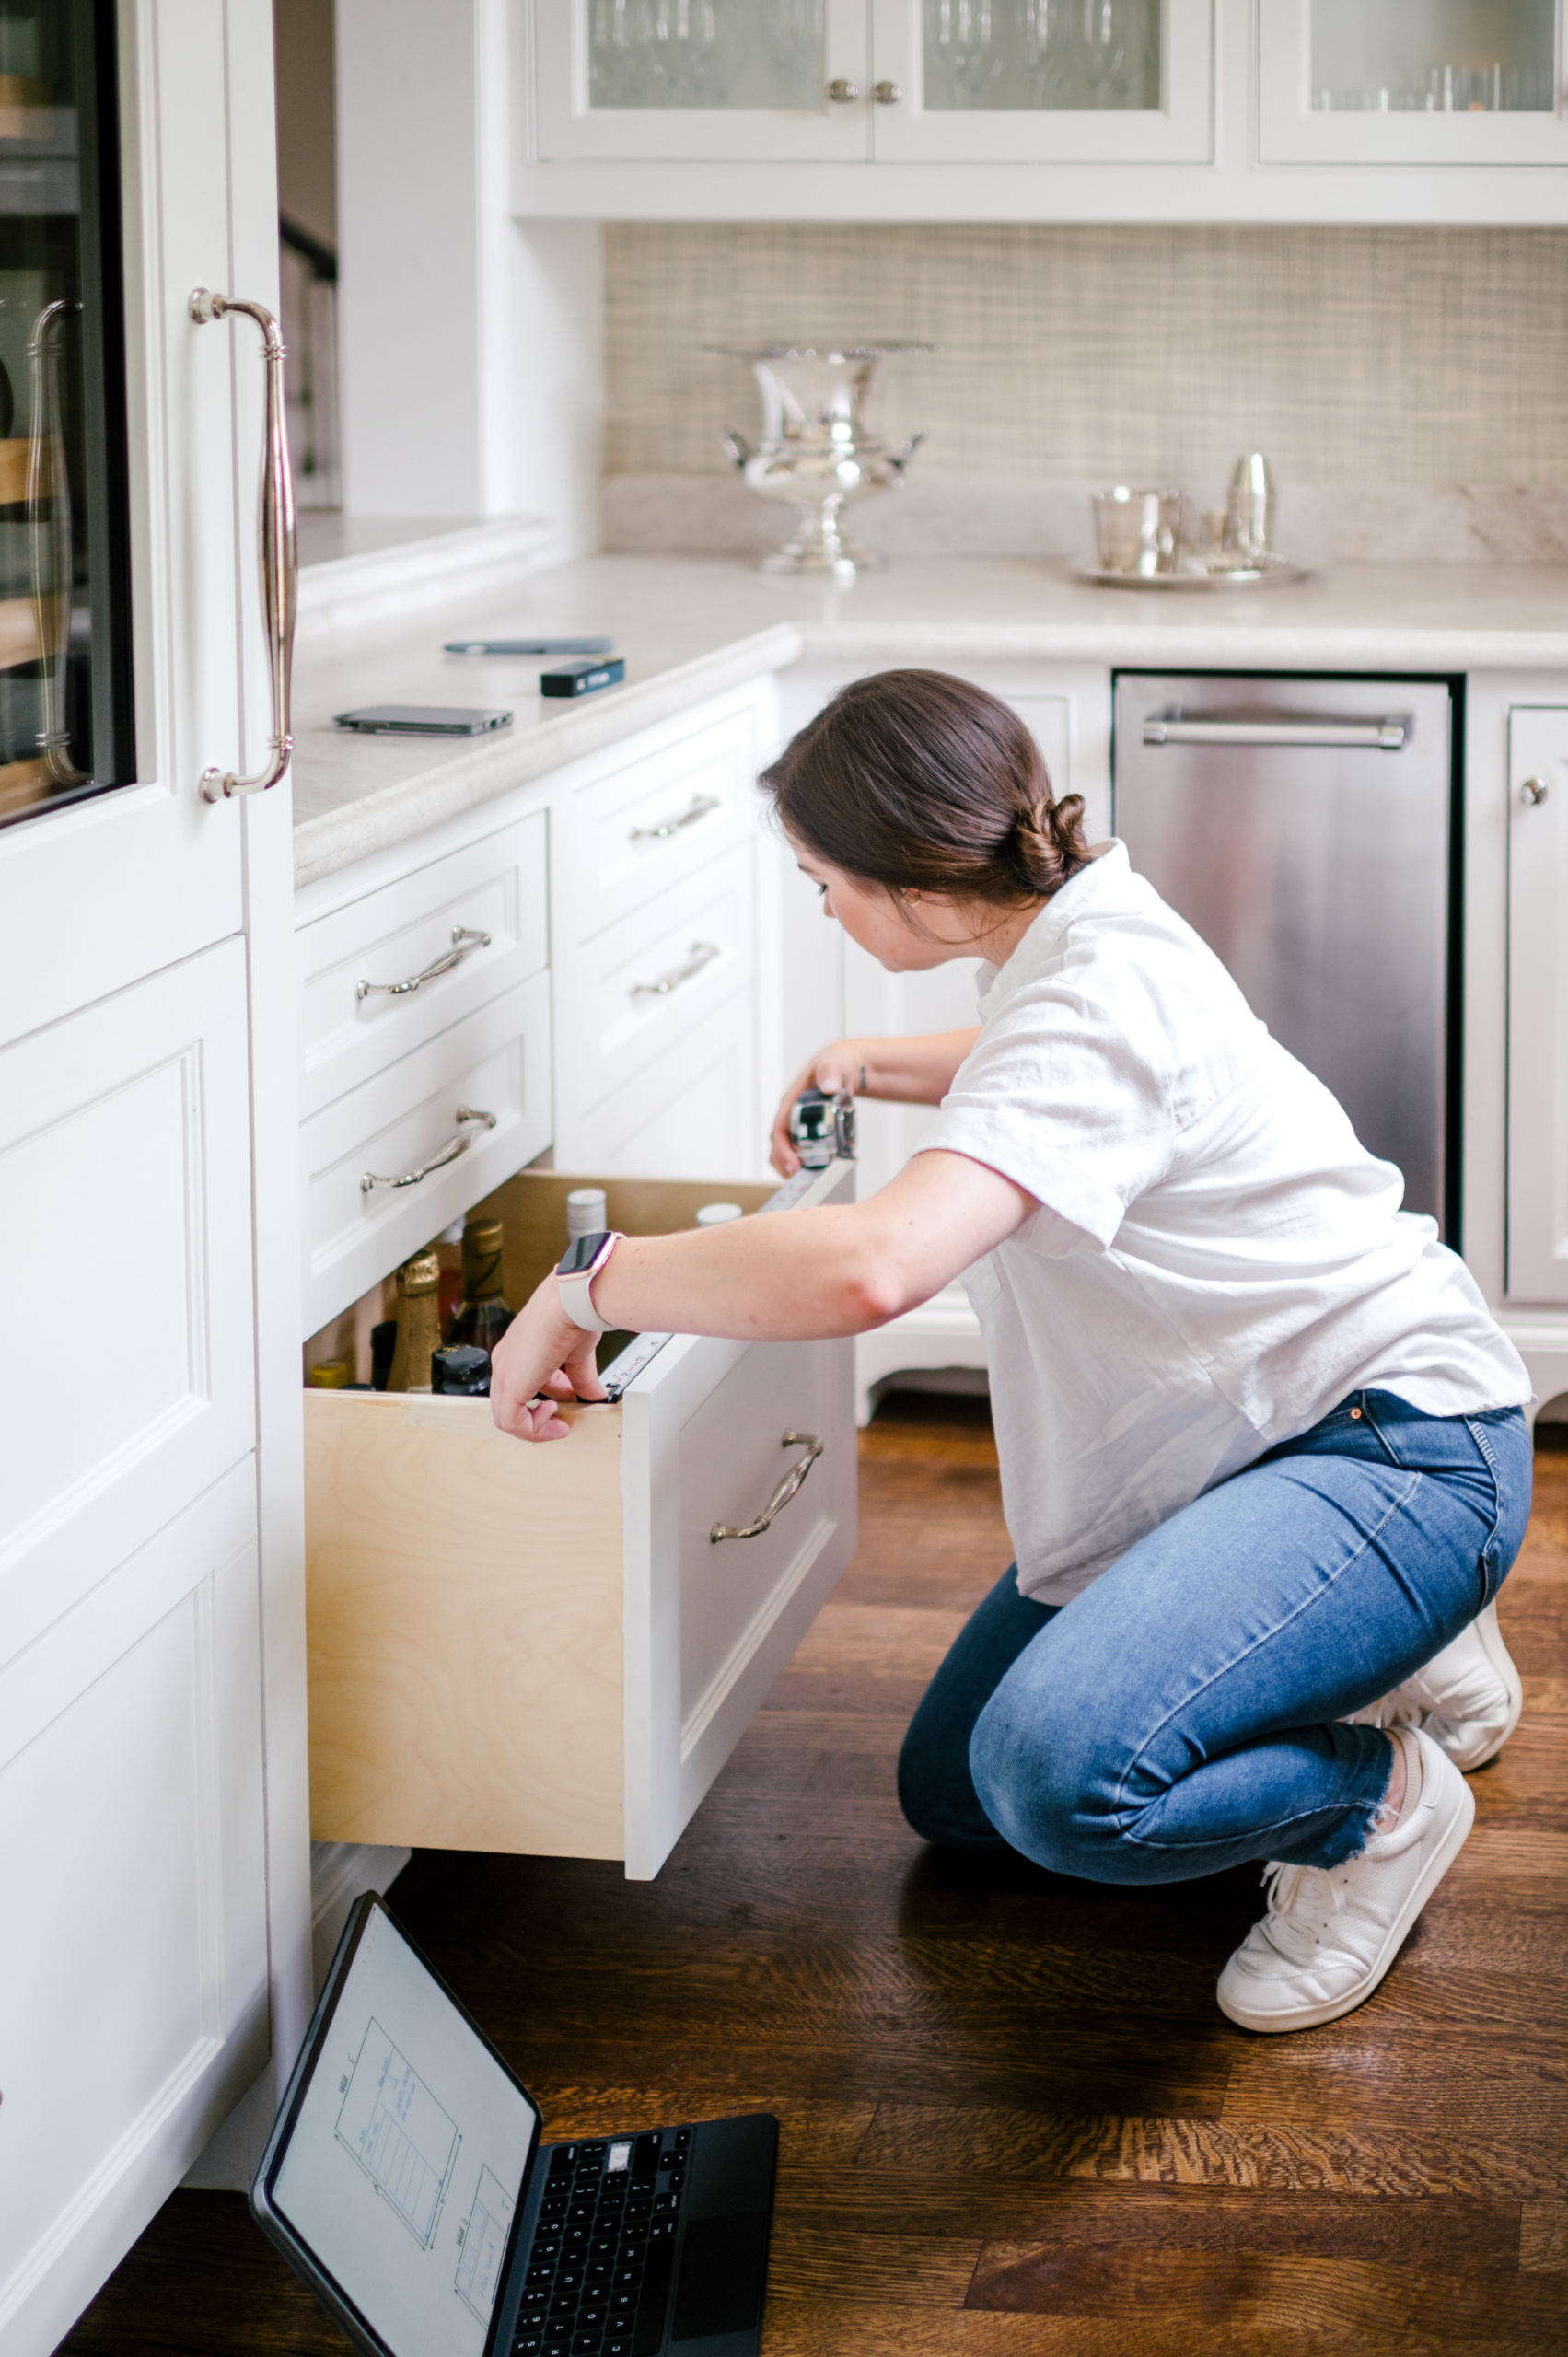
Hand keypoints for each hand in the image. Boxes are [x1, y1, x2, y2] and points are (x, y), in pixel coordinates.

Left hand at [489, 1273, 608, 1440]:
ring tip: (560, 1423)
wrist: (570, 1301)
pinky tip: (554, 1419)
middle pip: (510, 1404)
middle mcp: (505, 1361)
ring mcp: (504, 1372)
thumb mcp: (577, 1354)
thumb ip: (580, 1378)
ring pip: (506, 1417)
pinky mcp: (510, 1385)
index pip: (522, 1386)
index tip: (567, 1404)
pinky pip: (510, 1422)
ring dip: (536, 1427)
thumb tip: (593, 1394)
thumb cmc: (572, 1314)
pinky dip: (533, 1429)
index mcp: (518, 1351)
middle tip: (562, 1421)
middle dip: (539, 1417)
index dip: (545, 1400)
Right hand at [769, 1039, 860, 1175]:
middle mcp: (793, 1115)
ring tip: (809, 1180)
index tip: (794, 1164)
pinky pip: (807, 1150)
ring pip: (791, 1151)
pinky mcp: (816, 1130)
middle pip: (780, 1146)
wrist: (850, 1065)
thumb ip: (830, 1072)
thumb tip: (827, 1085)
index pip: (779, 1130)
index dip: (782, 1150)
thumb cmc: (838, 1063)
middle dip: (786, 1165)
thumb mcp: (834, 1063)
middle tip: (801, 1179)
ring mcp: (804, 1124)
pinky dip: (811, 1162)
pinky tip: (822, 1170)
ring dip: (796, 1168)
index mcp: (792, 1101)